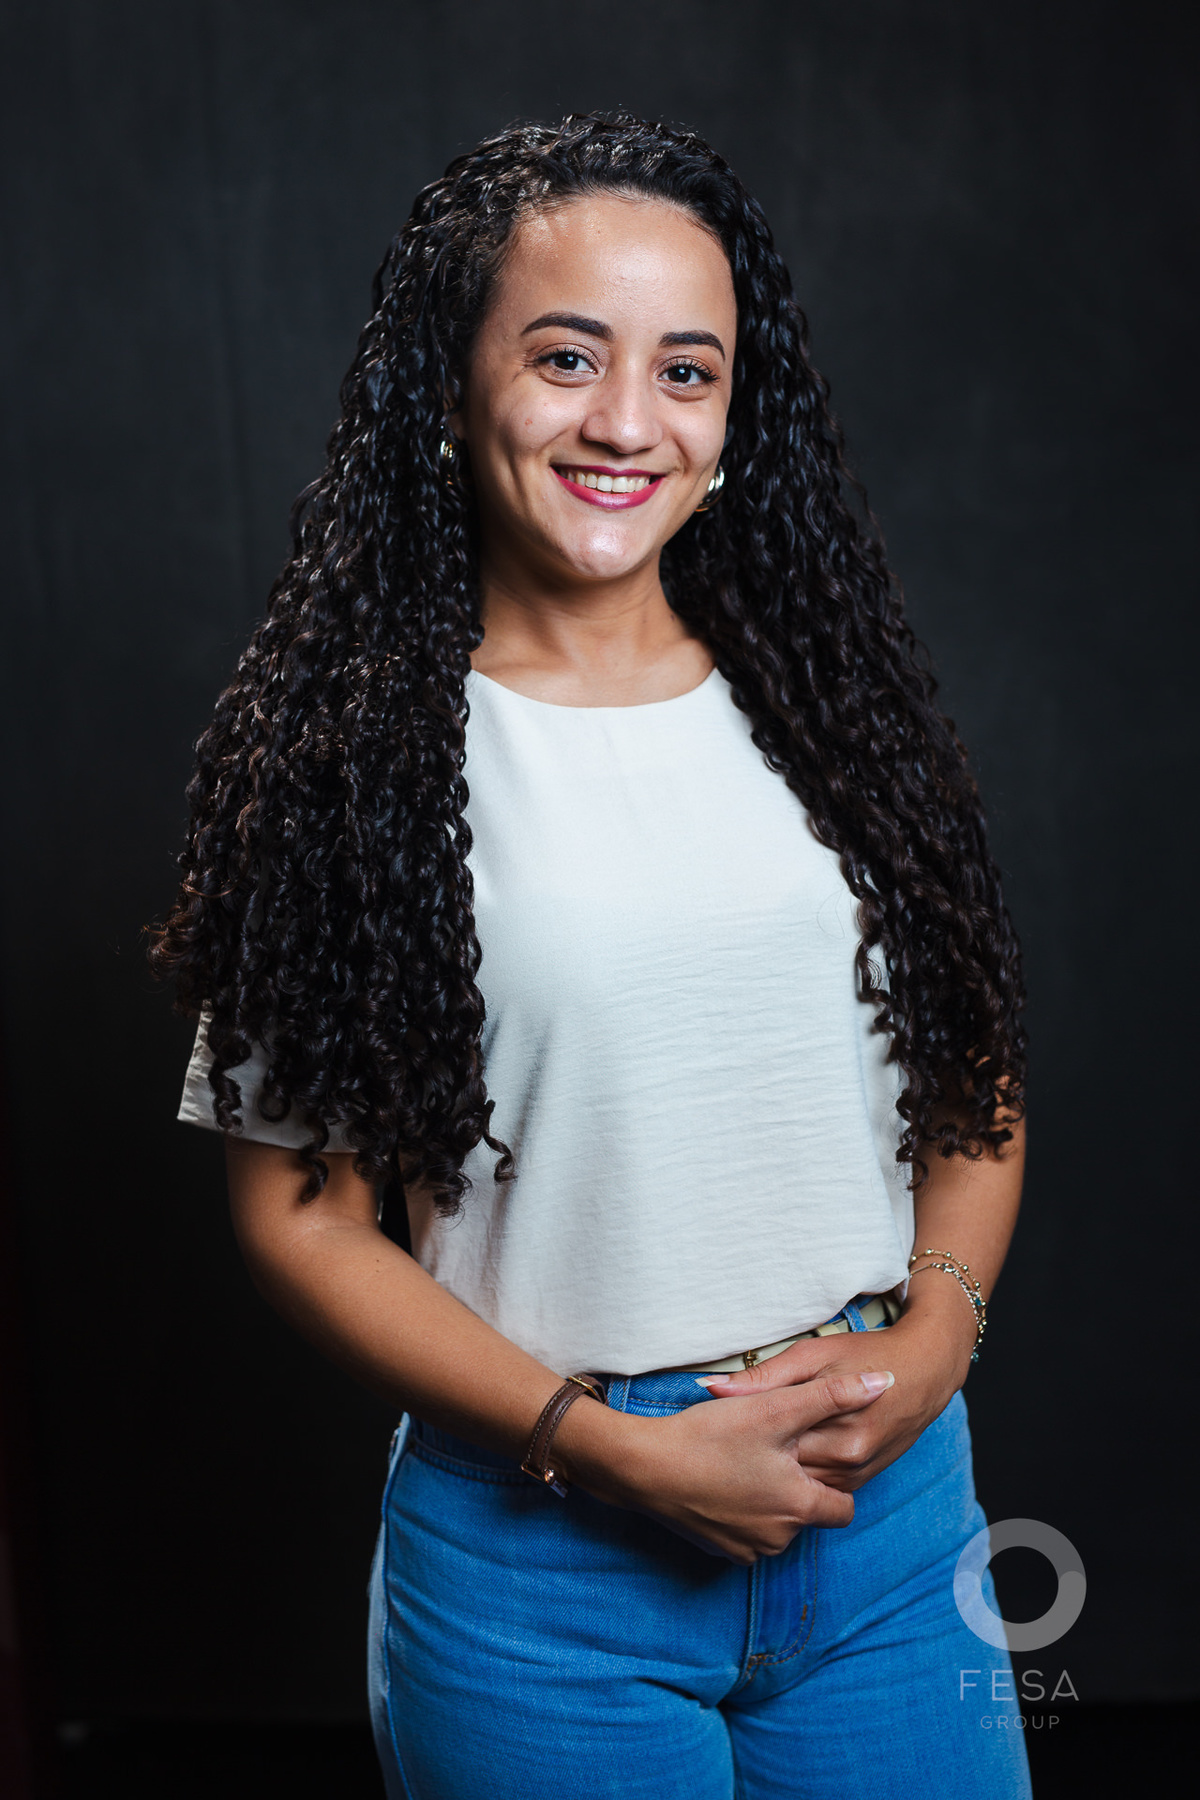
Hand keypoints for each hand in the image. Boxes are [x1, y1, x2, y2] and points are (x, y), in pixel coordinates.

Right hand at [559, 1369, 892, 1564]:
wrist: (643, 1468)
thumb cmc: (710, 1436)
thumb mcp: (776, 1408)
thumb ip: (834, 1396)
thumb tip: (884, 1384)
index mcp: (798, 1508)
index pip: (844, 1509)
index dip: (833, 1479)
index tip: (811, 1452)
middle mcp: (778, 1539)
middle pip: (808, 1515)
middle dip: (799, 1486)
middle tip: (773, 1448)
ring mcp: (746, 1549)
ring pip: (778, 1525)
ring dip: (771, 1498)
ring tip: (745, 1459)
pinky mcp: (719, 1550)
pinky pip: (748, 1532)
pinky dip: (743, 1509)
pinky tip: (724, 1477)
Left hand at [697, 1289, 975, 1494]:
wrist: (926, 1368)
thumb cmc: (866, 1352)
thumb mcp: (812, 1354)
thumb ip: (764, 1377)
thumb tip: (712, 1390)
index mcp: (833, 1430)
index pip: (770, 1451)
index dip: (739, 1444)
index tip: (714, 1435)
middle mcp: (849, 1460)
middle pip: (785, 1474)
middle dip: (756, 1462)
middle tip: (728, 1444)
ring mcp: (858, 1473)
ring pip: (803, 1485)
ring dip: (779, 1473)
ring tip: (750, 1452)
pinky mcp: (864, 1477)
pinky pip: (823, 1485)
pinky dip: (803, 1474)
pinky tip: (784, 1457)